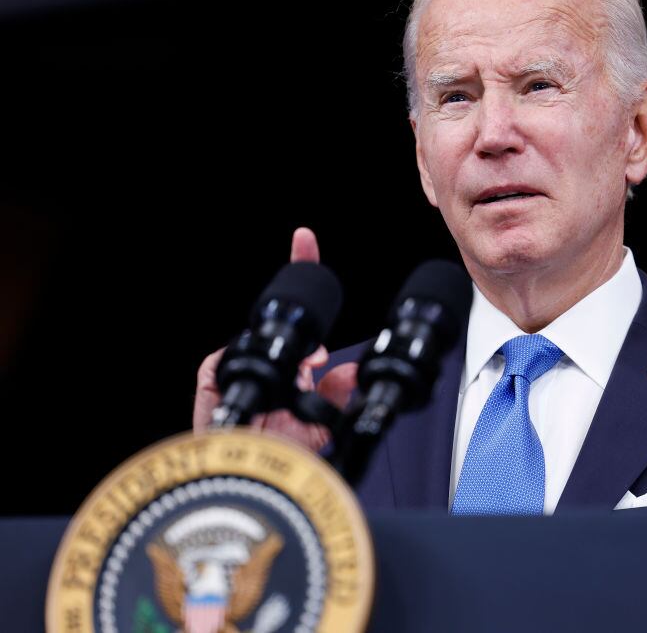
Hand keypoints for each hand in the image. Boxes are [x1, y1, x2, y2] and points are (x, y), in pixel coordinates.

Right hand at [192, 227, 357, 451]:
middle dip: (297, 286)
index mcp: (292, 373)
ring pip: (258, 336)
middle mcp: (267, 367)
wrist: (258, 485)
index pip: (299, 319)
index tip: (304, 242)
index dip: (301, 275)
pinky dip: (243, 362)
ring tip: (307, 373)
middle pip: (277, 318)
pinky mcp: (212, 383)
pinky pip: (222, 358)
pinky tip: (270, 382)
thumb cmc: (285, 461)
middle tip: (306, 254)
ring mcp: (239, 371)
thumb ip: (339, 394)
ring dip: (287, 351)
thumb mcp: (324, 426)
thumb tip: (354, 369)